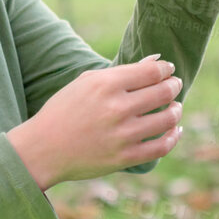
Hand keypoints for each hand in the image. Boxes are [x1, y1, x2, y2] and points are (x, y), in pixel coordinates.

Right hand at [6, 56, 184, 188]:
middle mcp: (116, 108)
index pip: (153, 71)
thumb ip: (122, 71)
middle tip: (175, 85)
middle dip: (174, 85)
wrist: (42, 149)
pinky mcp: (125, 158)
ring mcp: (122, 135)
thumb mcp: (86, 82)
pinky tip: (174, 129)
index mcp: (106, 85)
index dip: (166, 69)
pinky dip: (174, 136)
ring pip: (168, 118)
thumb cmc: (64, 111)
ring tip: (175, 107)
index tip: (168, 70)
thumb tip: (156, 60)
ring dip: (176, 109)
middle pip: (164, 92)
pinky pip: (162, 146)